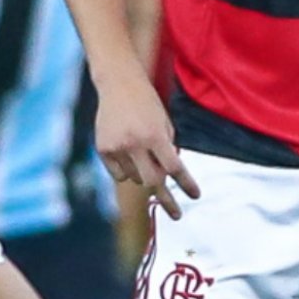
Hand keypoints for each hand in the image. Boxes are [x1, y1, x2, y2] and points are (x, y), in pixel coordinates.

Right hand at [96, 78, 198, 218]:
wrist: (119, 84)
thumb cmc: (148, 104)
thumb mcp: (165, 123)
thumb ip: (168, 150)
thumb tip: (168, 178)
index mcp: (155, 135)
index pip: (174, 167)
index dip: (186, 184)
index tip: (196, 196)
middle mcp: (135, 143)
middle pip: (152, 182)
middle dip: (166, 199)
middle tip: (177, 214)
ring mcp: (117, 147)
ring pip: (135, 179)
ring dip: (144, 175)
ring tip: (142, 153)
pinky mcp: (102, 148)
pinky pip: (119, 174)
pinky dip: (127, 171)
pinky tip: (127, 153)